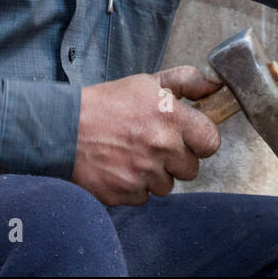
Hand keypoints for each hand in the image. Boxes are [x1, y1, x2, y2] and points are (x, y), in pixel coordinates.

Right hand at [71, 65, 222, 205]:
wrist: (63, 128)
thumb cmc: (107, 103)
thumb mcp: (147, 82)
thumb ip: (186, 81)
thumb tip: (214, 86)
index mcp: (171, 116)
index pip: (210, 142)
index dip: (200, 140)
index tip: (188, 137)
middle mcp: (161, 146)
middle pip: (191, 169)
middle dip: (176, 159)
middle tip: (154, 145)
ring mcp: (143, 173)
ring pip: (167, 186)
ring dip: (155, 175)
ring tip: (133, 155)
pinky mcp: (125, 192)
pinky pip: (143, 197)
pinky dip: (134, 186)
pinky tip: (120, 167)